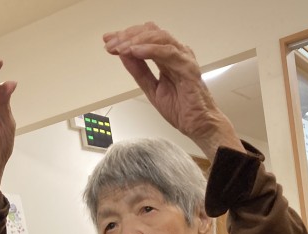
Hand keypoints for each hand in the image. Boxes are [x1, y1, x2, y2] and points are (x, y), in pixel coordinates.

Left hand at [103, 22, 243, 160]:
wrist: (199, 126)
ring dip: (136, 41)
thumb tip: (123, 55)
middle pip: (149, 32)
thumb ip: (139, 71)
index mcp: (167, 57)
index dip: (125, 37)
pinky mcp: (188, 68)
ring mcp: (183, 58)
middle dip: (127, 36)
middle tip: (110, 44)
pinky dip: (150, 50)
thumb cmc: (183, 110)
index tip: (108, 42)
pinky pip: (168, 53)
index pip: (144, 38)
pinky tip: (135, 52)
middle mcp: (175, 53)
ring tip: (120, 48)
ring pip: (158, 38)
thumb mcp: (152, 89)